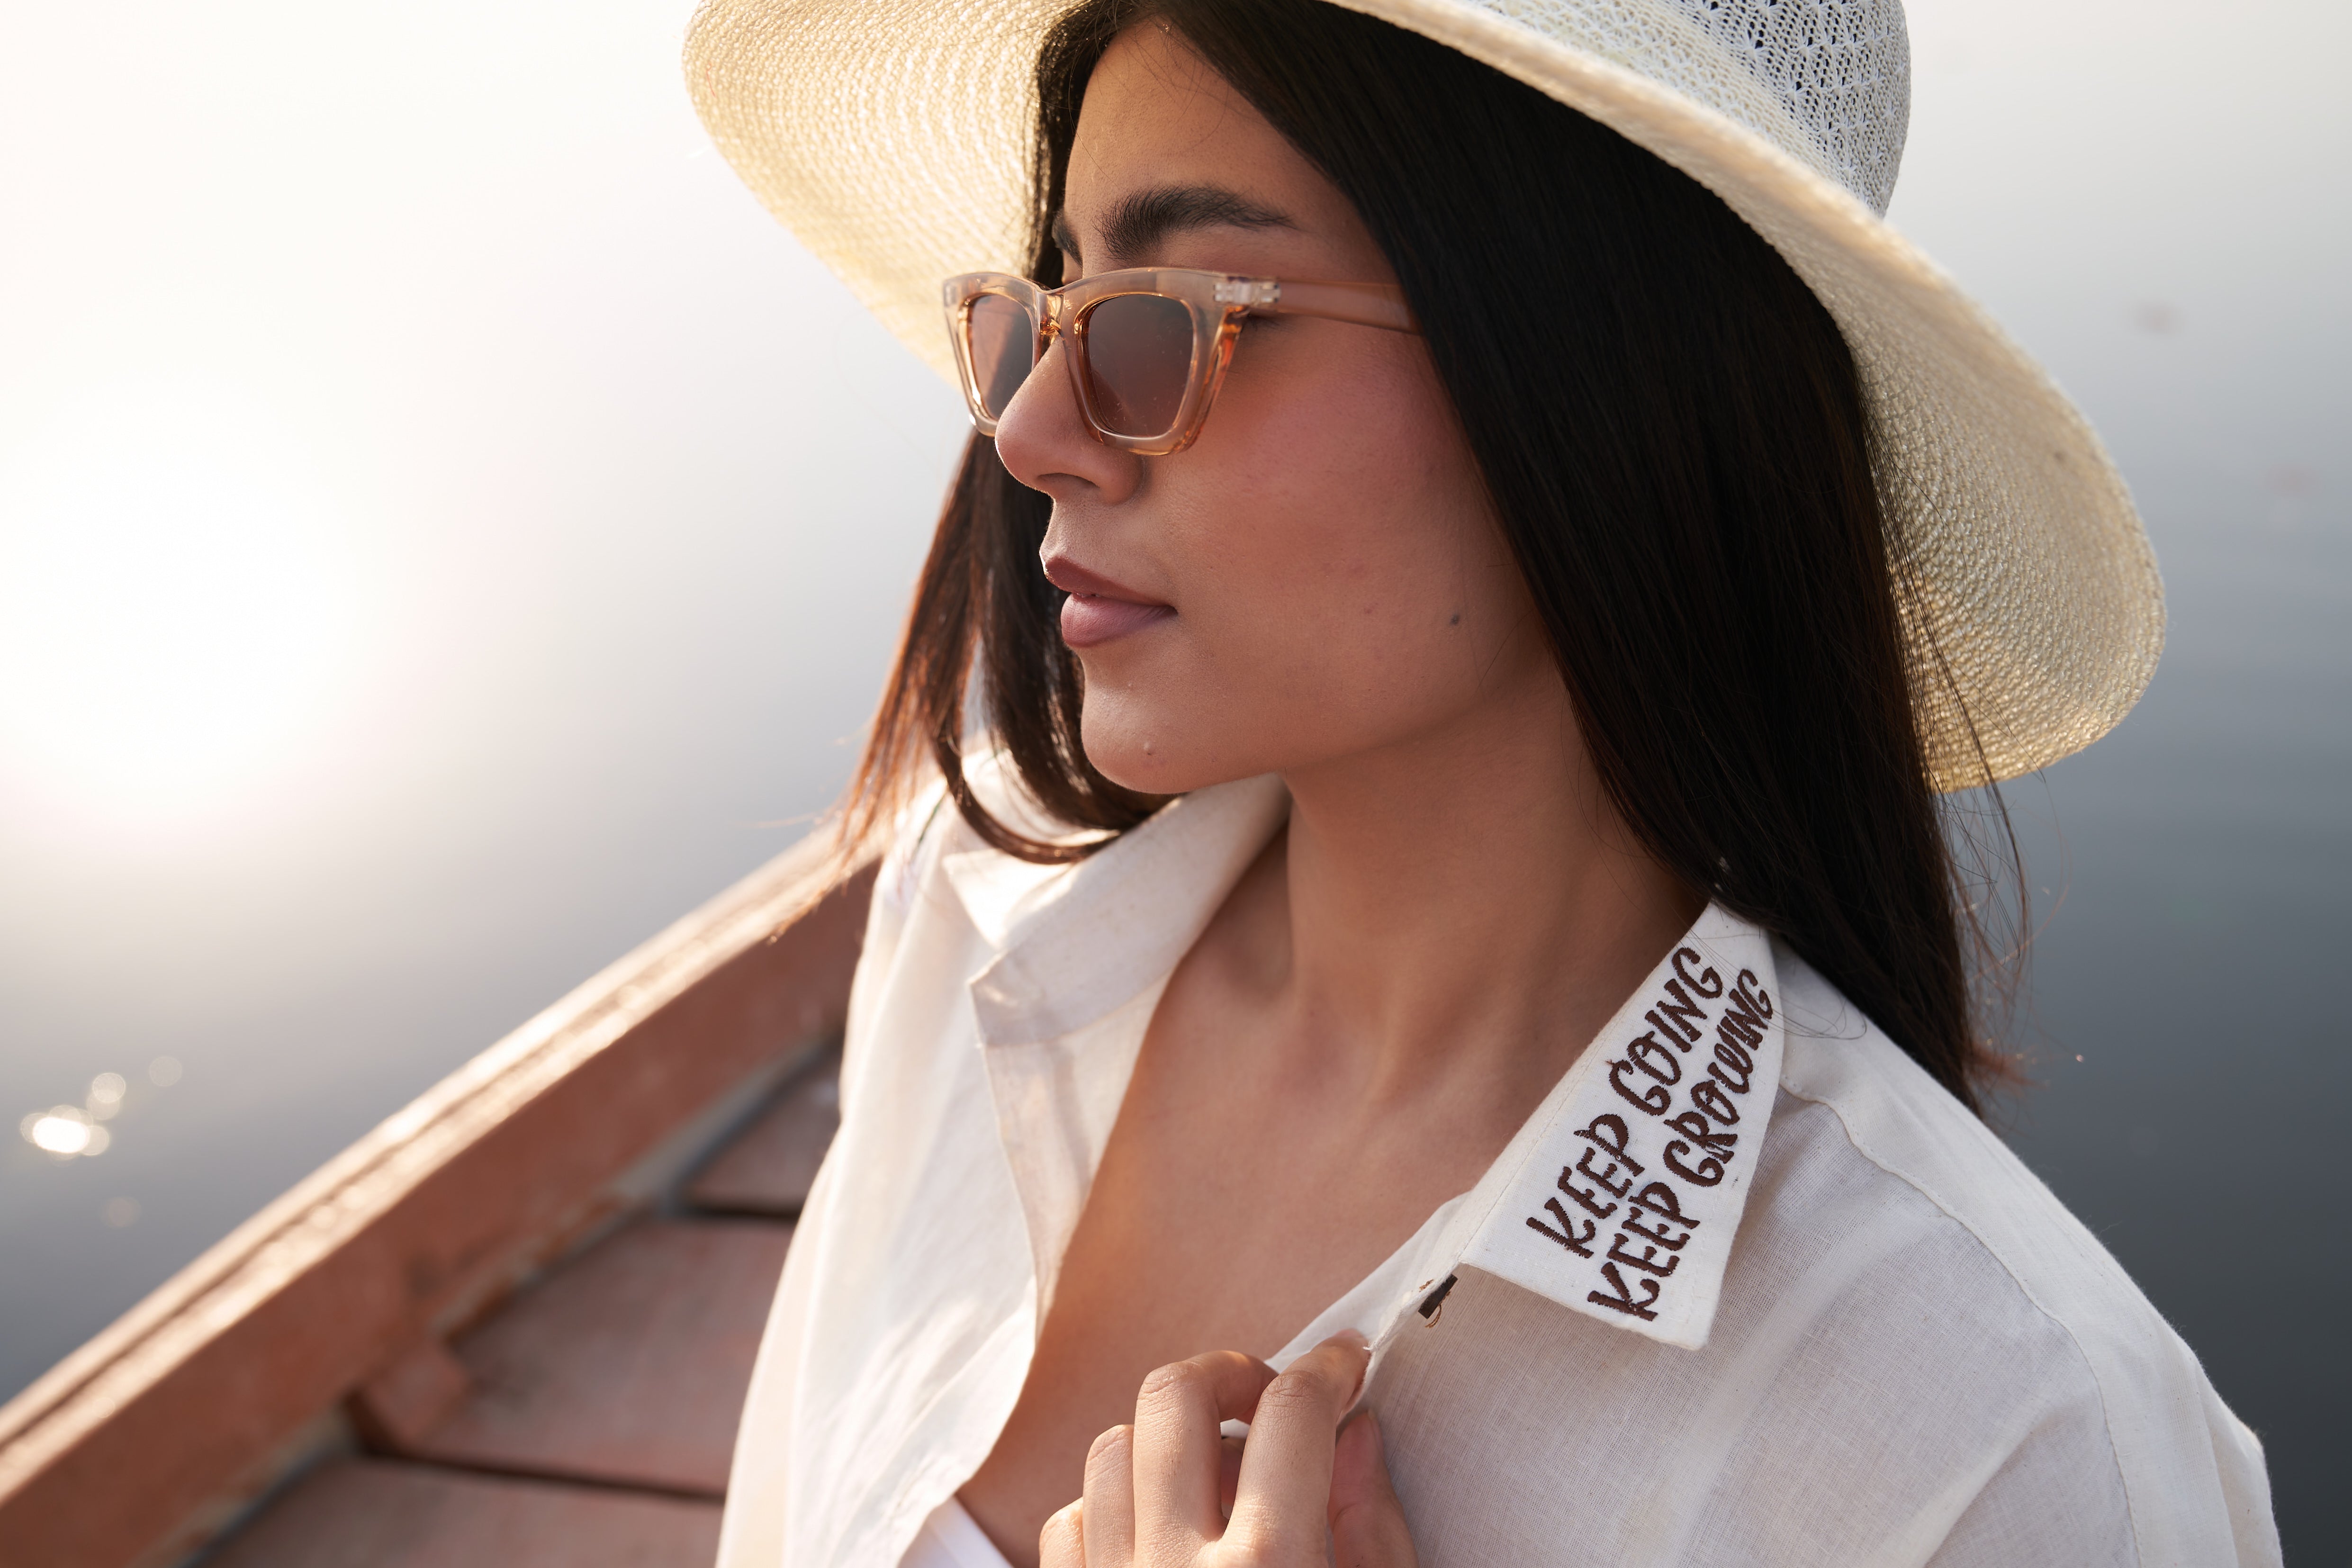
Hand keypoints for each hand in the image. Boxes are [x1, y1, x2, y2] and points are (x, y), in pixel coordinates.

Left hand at [1038, 1332, 1416, 1567]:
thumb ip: (1374, 1534)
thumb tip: (1356, 1434)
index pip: (1293, 1414)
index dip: (1330, 1369)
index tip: (1347, 1362)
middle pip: (1177, 1397)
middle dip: (1233, 1375)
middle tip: (1271, 1400)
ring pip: (1112, 1449)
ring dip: (1168, 1445)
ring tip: (1218, 1477)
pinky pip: (1066, 1524)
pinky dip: (1111, 1511)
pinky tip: (1161, 1534)